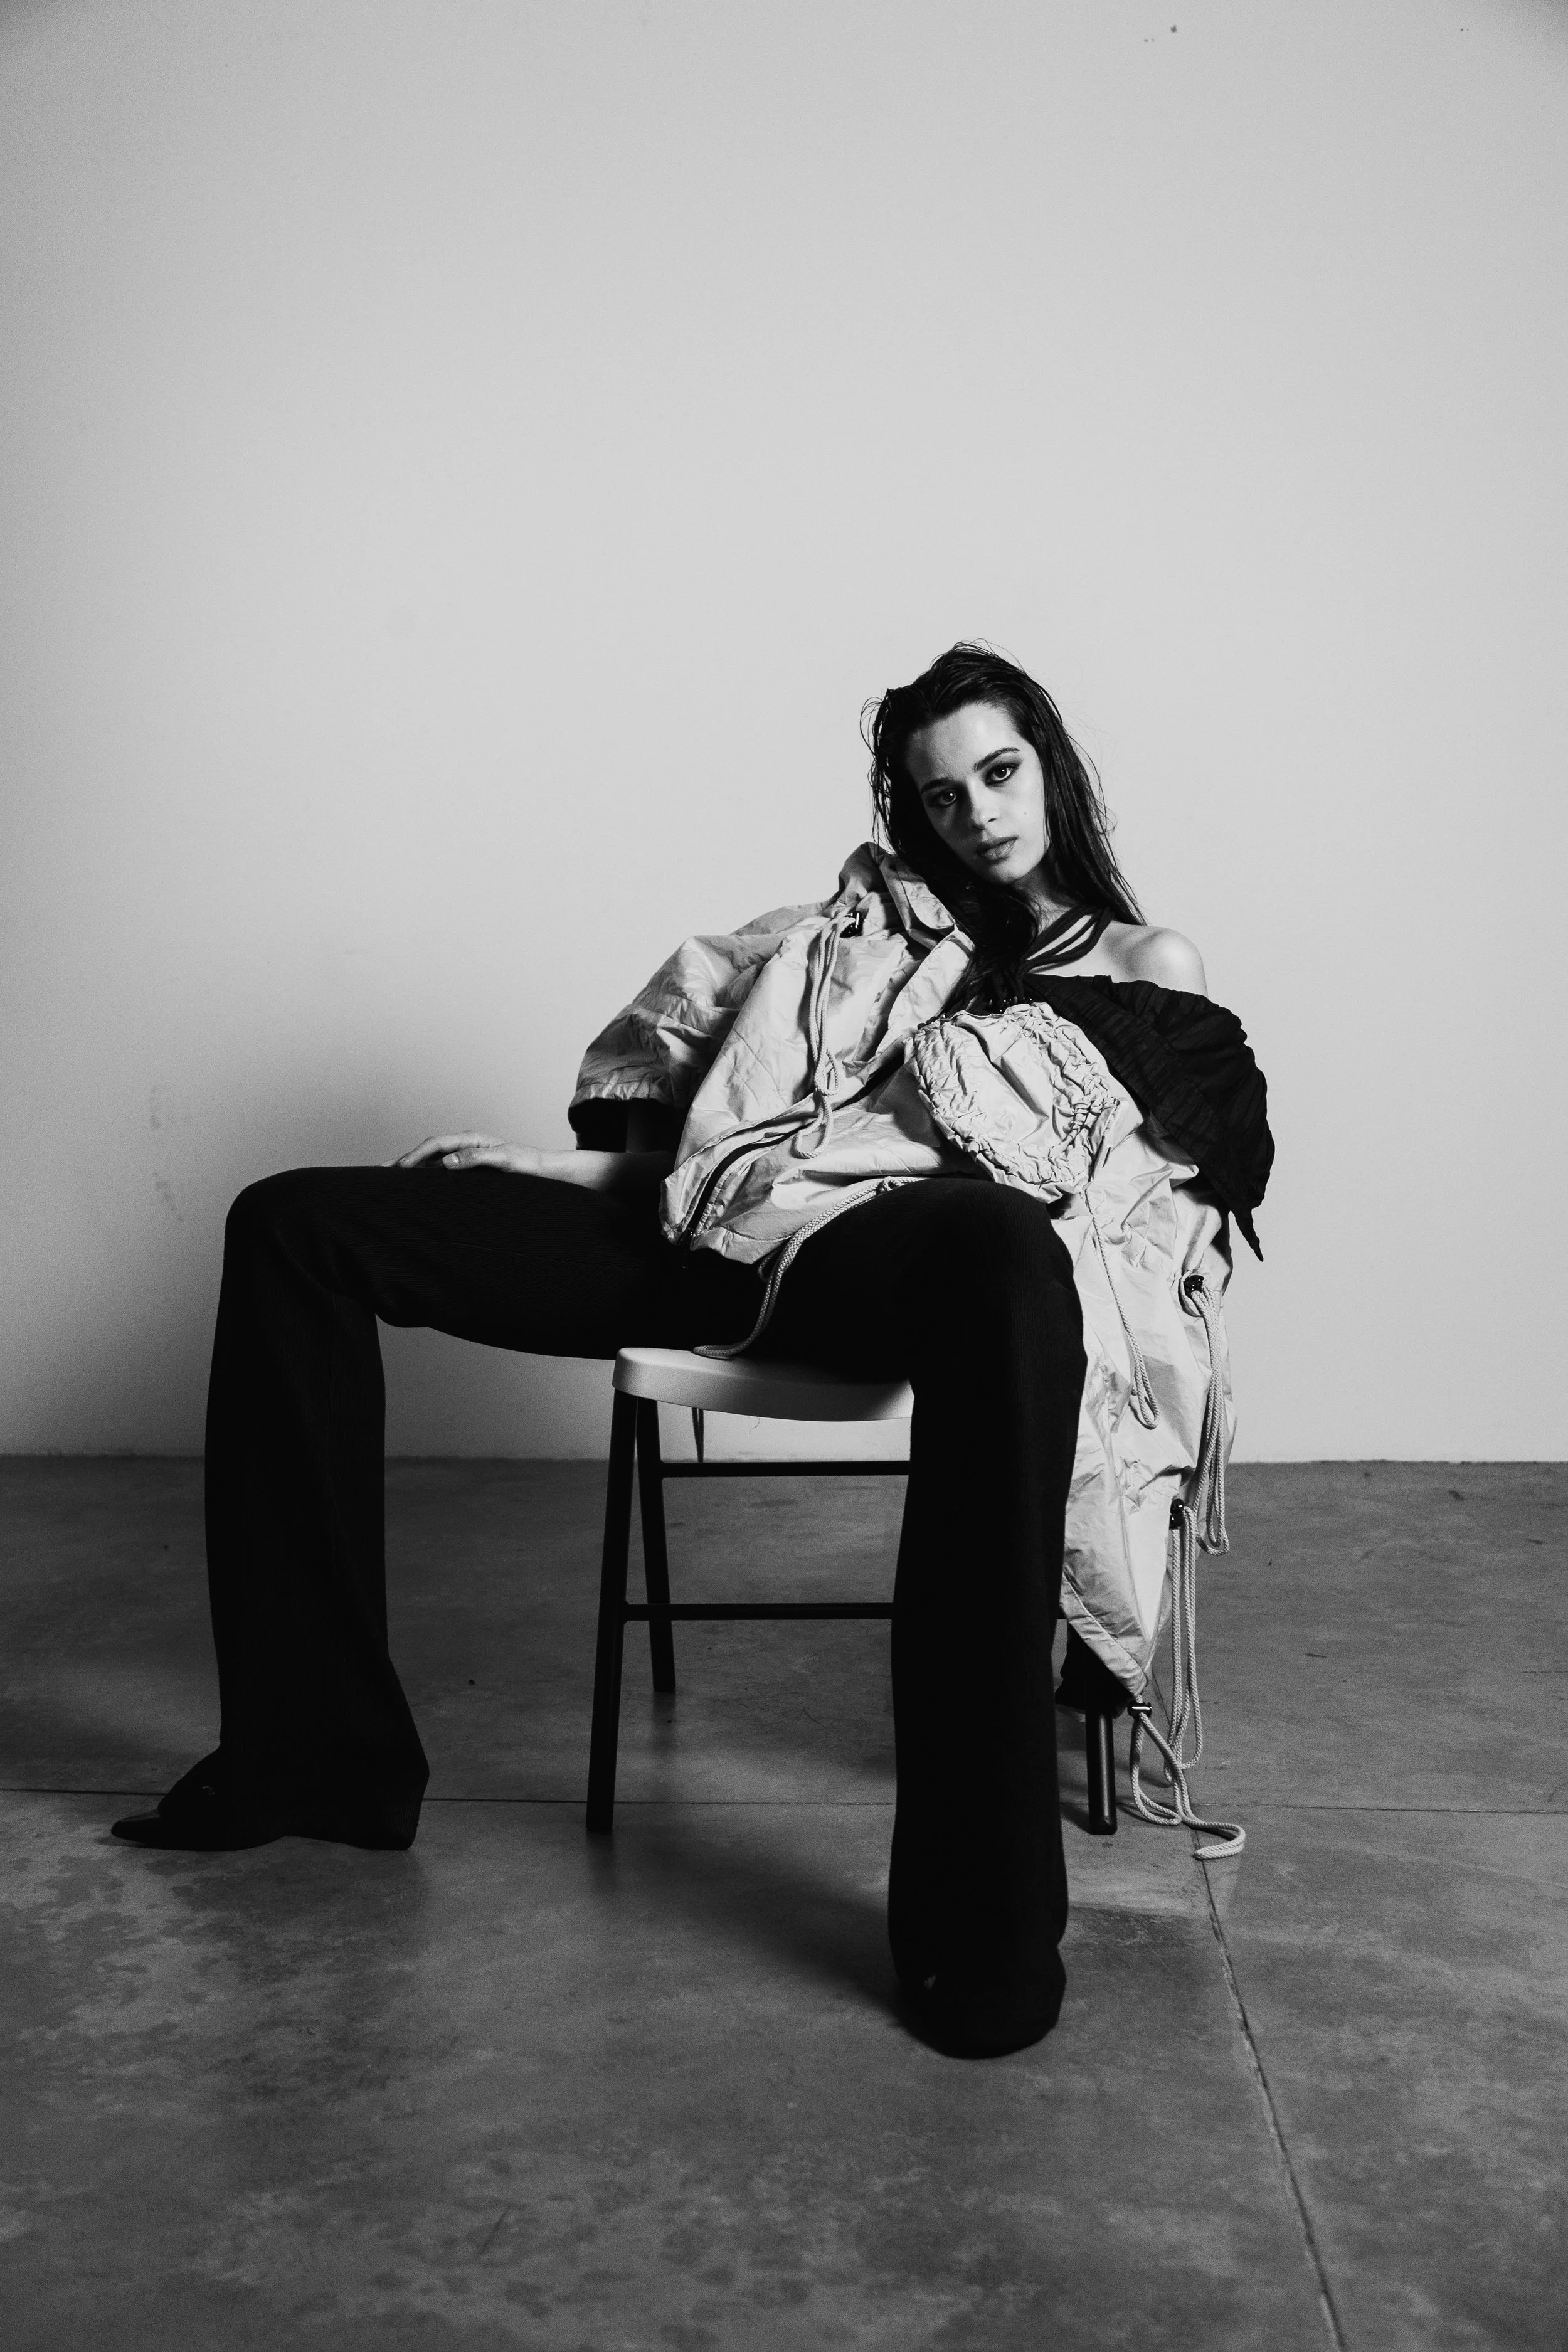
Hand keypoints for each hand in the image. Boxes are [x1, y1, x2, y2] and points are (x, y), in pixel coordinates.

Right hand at [387, 1133, 547, 1174]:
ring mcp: (466, 1157)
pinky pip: (441, 1171)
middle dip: (404, 1160)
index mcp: (471, 1139)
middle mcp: (465, 1145)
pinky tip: (414, 1187)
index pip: (436, 1144)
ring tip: (389, 1180)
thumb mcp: (504, 1160)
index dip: (416, 1155)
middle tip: (379, 1172)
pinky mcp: (469, 1169)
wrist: (544, 1170)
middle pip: (428, 1151)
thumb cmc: (527, 1163)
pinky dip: (424, 1176)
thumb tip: (447, 1162)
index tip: (400, 1168)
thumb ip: (476, 1158)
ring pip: (432, 1161)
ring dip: (411, 1169)